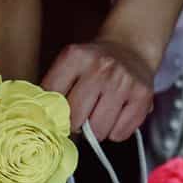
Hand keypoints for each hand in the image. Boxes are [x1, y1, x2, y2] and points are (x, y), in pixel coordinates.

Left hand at [41, 36, 157, 141]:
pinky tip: (116, 115)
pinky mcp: (143, 97)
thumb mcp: (69, 63)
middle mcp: (101, 68)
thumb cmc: (95, 63)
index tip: (56, 113)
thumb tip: (39, 120)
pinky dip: (115, 132)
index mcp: (75, 56)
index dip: (52, 112)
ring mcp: (124, 83)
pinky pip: (119, 134)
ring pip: (98, 131)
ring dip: (96, 130)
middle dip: (75, 123)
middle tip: (81, 114)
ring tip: (99, 114)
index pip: (52, 99)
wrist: (131, 48)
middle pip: (75, 119)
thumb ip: (53, 89)